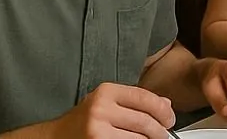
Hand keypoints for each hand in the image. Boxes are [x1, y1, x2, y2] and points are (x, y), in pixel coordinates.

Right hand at [49, 83, 174, 137]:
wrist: (55, 136)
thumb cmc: (84, 119)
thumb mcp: (108, 102)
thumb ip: (135, 101)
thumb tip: (166, 105)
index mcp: (107, 91)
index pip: (145, 98)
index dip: (163, 110)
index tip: (170, 119)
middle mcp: (101, 108)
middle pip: (144, 121)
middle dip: (160, 130)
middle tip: (164, 135)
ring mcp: (97, 130)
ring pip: (137, 138)